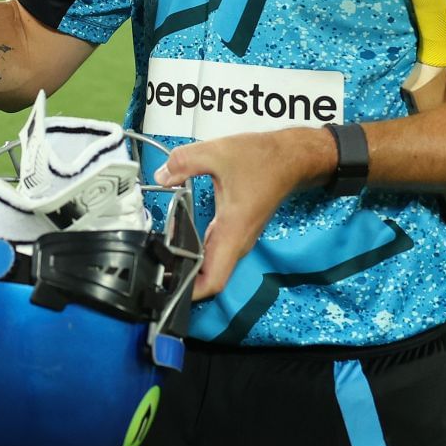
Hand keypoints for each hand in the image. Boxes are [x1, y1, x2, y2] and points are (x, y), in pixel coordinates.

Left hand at [151, 128, 333, 298]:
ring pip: (211, 265)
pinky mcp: (235, 230)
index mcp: (233, 231)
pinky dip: (196, 250)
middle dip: (182, 279)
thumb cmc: (264, 160)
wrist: (290, 159)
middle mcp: (237, 241)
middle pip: (209, 278)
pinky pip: (214, 250)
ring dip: (188, 265)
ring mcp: (237, 237)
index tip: (167, 289)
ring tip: (161, 256)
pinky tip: (178, 238)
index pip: (213, 281)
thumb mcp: (217, 153)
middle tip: (154, 269)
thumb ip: (184, 162)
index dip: (189, 292)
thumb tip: (162, 175)